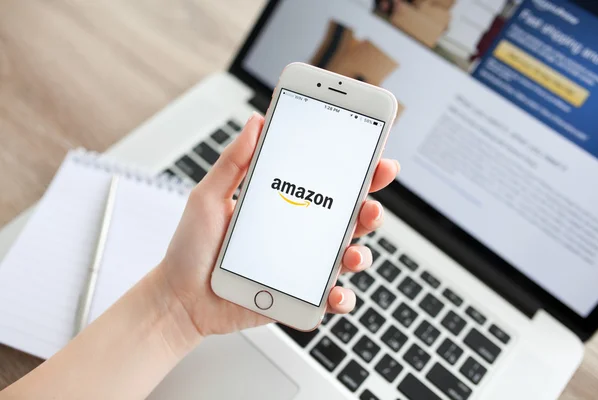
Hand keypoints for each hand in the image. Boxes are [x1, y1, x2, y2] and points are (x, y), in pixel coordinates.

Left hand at [159, 113, 398, 336]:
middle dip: (370, 208)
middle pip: (349, 218)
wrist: (179, 298)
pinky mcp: (298, 297)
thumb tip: (256, 123)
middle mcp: (300, 233)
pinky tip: (333, 294)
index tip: (374, 155)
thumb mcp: (208, 197)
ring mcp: (303, 266)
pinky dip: (341, 298)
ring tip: (353, 252)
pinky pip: (331, 299)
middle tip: (371, 202)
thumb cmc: (191, 249)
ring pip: (348, 256)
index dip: (356, 170)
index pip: (328, 184)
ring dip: (362, 253)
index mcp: (285, 205)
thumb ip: (233, 162)